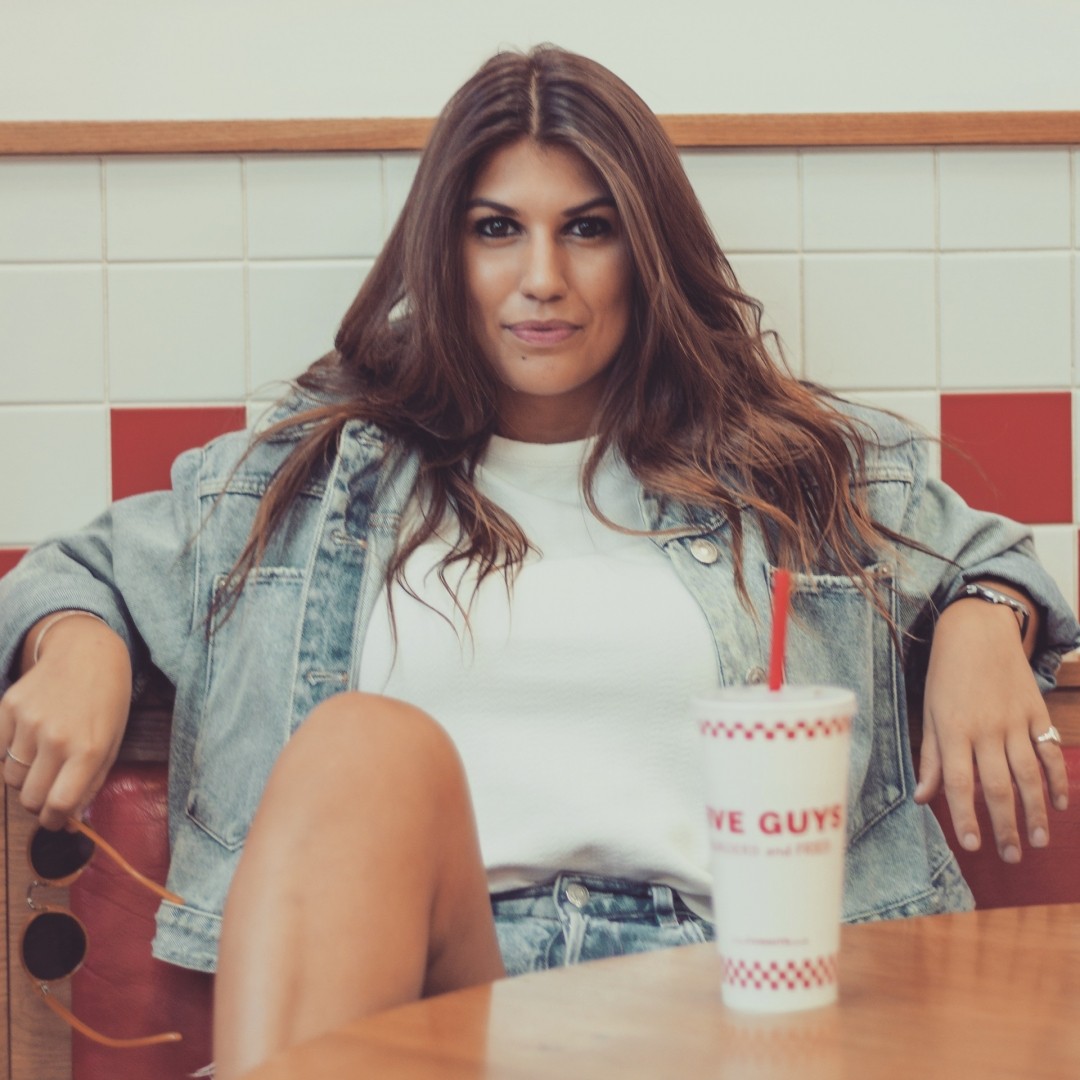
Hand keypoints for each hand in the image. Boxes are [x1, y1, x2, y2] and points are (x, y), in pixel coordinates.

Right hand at [0, 613, 131, 829]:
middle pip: (29, 797)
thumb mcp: (113, 743)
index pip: (58, 805)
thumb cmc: (107, 702)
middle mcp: (57, 738)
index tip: (55, 820)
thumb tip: (69, 821)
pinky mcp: (8, 706)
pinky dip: (8, 755)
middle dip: (38, 803)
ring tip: (42, 759)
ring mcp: (29, 721)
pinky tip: (28, 740)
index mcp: (89, 750)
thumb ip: (91, 784)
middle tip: (47, 792)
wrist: (87, 653)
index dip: (55, 821)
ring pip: (10, 777)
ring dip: (23, 778)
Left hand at [914, 596, 1067, 861]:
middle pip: (998, 787)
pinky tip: (1061, 805)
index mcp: (953, 729)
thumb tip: (924, 799)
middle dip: (1006, 826)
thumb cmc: (945, 674)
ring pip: (1029, 776)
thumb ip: (931, 757)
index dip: (966, 816)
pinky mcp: (1036, 712)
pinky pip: (1049, 752)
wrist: (978, 630)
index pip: (958, 783)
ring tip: (1039, 842)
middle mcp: (985, 729)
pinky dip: (1058, 780)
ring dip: (1036, 812)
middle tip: (1012, 857)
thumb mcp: (929, 711)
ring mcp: (1014, 721)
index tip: (973, 845)